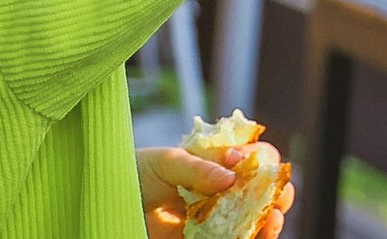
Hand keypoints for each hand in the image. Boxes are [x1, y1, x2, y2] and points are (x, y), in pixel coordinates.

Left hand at [137, 146, 294, 237]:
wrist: (109, 201)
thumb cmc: (135, 173)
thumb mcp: (166, 163)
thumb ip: (198, 168)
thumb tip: (232, 177)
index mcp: (217, 161)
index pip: (253, 155)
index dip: (259, 158)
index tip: (246, 163)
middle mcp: (223, 189)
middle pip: (264, 190)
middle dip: (277, 192)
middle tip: (276, 198)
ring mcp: (218, 217)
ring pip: (256, 220)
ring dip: (270, 221)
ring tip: (271, 222)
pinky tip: (255, 236)